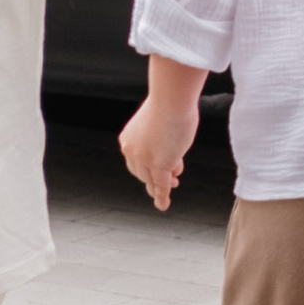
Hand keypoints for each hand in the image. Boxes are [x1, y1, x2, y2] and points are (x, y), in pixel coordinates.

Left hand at [118, 93, 196, 210]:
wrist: (171, 100)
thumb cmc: (170, 103)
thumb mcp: (161, 121)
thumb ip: (163, 136)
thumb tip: (172, 151)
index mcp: (128, 138)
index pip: (137, 159)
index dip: (149, 165)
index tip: (163, 168)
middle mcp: (132, 151)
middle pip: (142, 171)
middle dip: (156, 176)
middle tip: (174, 179)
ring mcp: (145, 159)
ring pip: (152, 179)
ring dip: (162, 186)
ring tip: (173, 186)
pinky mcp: (159, 165)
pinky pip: (161, 185)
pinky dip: (162, 196)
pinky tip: (163, 204)